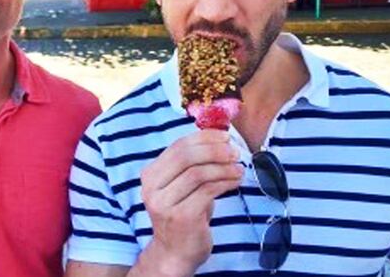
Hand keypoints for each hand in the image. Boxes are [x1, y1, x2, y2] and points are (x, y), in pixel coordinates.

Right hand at [138, 130, 242, 274]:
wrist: (175, 252)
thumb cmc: (183, 213)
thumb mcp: (182, 185)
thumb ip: (192, 164)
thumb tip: (219, 137)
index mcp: (150, 174)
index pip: (178, 146)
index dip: (204, 138)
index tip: (225, 136)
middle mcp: (152, 187)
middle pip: (186, 157)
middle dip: (215, 150)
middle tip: (234, 152)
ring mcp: (164, 203)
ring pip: (199, 173)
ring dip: (223, 167)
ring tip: (238, 169)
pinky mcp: (181, 216)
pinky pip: (208, 191)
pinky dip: (225, 182)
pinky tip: (235, 181)